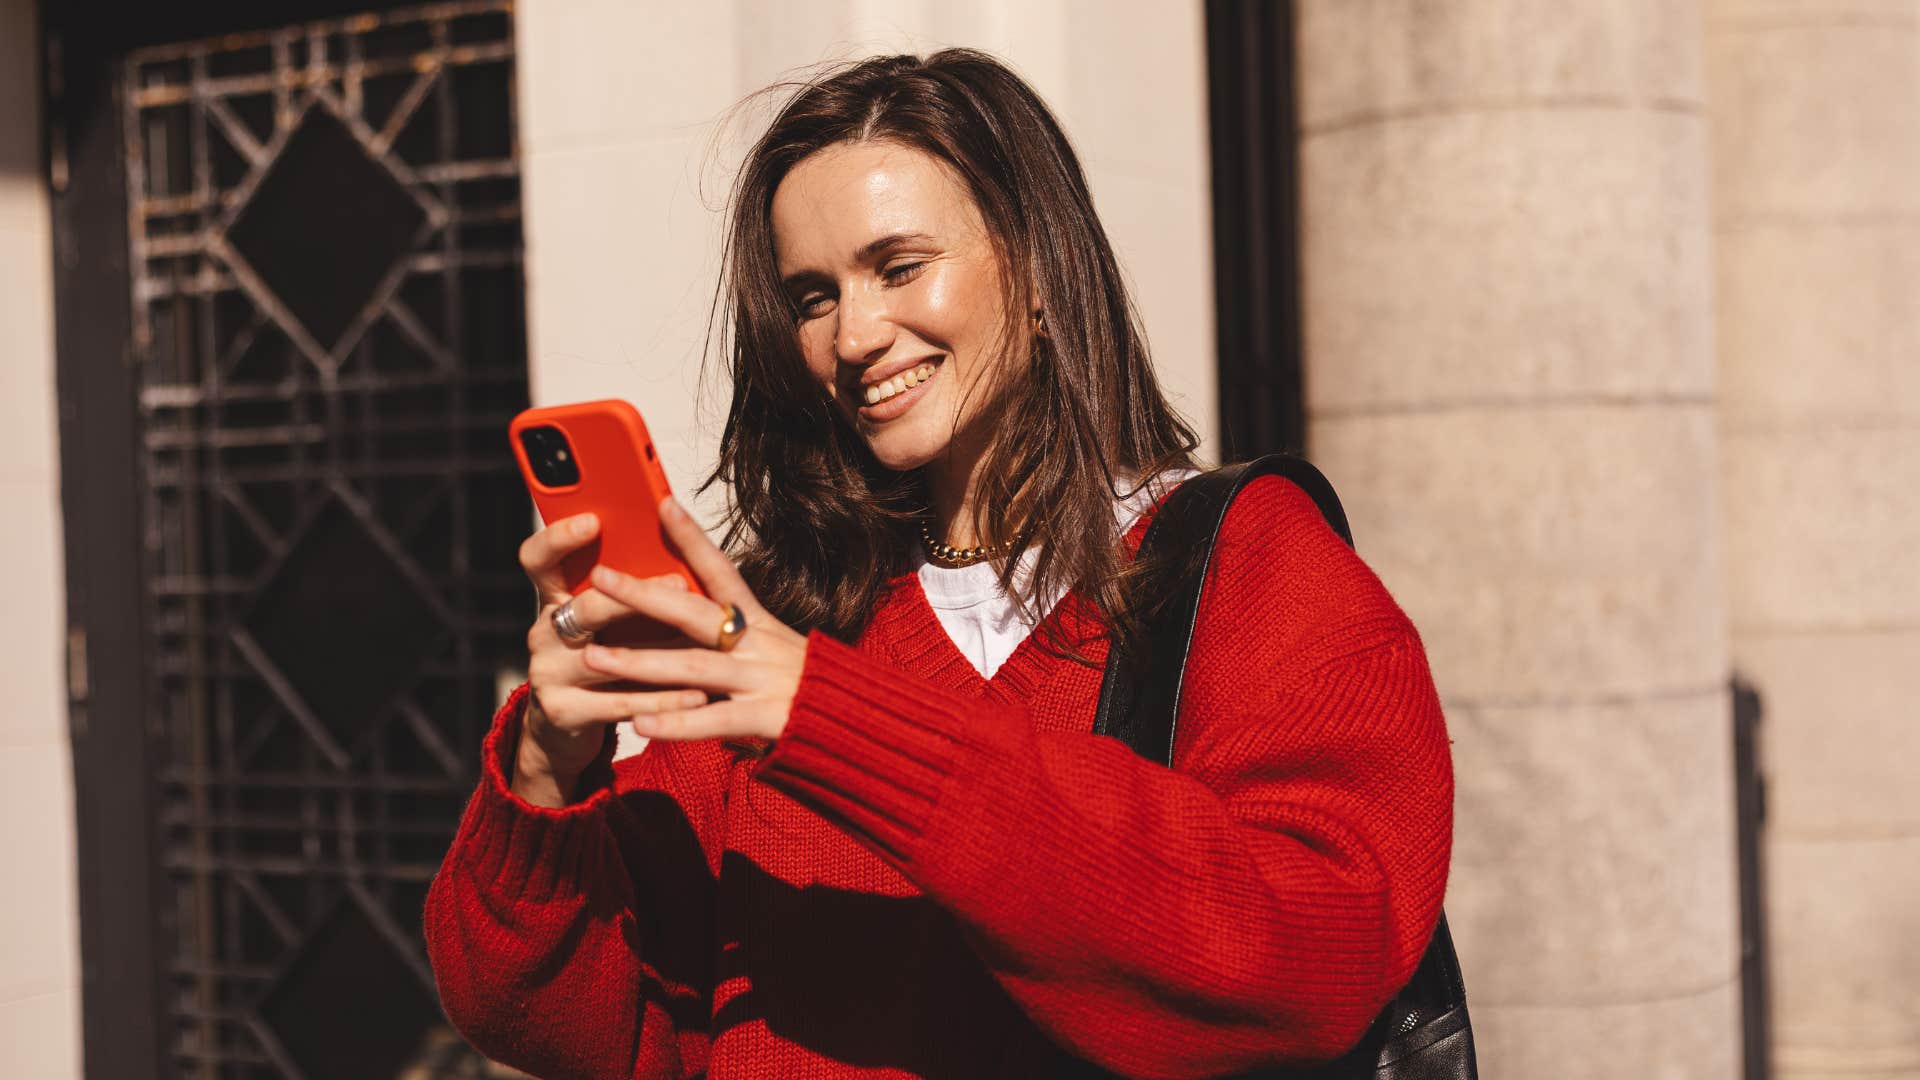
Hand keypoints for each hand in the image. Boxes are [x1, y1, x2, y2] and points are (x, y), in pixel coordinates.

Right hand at [514, 512, 709, 807]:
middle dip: (632, 596)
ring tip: (703, 645)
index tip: (593, 520)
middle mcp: (543, 632)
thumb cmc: (607, 655)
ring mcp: (547, 674)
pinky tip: (699, 696)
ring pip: (604, 658)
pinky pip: (618, 703)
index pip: (538, 558)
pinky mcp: (562, 713)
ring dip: (658, 652)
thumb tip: (684, 546)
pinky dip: (663, 700)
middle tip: (679, 583)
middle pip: (583, 607)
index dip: (558, 538)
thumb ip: (633, 587)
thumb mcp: (612, 618)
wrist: (569, 726)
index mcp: (554, 598)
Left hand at [577, 496, 808, 744]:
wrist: (863, 721)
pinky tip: (639, 725)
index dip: (691, 537)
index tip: (662, 503)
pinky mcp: (767, 718)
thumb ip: (734, 633)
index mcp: (759, 622)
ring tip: (594, 655)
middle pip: (694, 612)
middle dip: (643, 594)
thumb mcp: (776, 646)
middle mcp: (758, 644)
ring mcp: (762, 680)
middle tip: (600, 578)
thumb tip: (685, 611)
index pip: (721, 570)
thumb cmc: (812, 683)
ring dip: (640, 661)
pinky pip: (714, 721)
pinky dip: (676, 722)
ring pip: (693, 667)